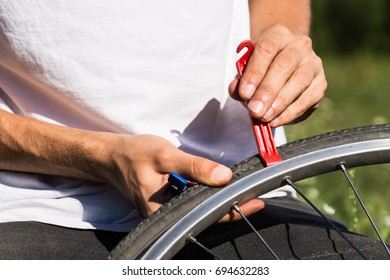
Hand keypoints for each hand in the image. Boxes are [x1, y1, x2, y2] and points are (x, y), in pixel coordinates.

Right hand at [105, 134, 263, 218]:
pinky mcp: (168, 202)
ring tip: (243, 191)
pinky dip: (207, 192)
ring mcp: (166, 210)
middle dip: (230, 205)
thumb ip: (194, 166)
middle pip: (203, 213)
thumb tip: (223, 177)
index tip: (254, 202)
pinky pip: (192, 199)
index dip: (230, 210)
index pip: (202, 214)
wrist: (113, 156)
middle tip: (255, 195)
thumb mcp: (165, 155)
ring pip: (199, 206)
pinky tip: (219, 185)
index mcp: (160, 211)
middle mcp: (164, 216)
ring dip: (220, 198)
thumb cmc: (133, 154)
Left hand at [229, 25, 326, 126]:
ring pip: (300, 81)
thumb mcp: (246, 70)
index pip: (266, 49)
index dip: (255, 72)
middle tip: (255, 110)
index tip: (244, 93)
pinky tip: (276, 121)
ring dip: (281, 102)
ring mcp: (313, 63)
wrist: (284, 64)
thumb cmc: (261, 68)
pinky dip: (290, 113)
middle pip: (285, 64)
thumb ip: (240, 81)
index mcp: (277, 36)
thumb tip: (236, 91)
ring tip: (265, 117)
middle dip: (268, 90)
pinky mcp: (321, 83)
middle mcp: (299, 45)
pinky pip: (308, 99)